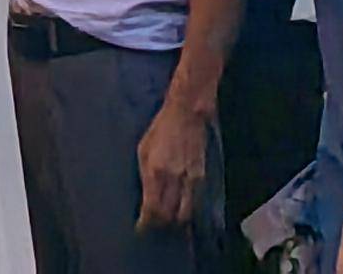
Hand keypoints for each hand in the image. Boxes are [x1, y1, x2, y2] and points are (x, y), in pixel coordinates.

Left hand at [135, 96, 212, 233]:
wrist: (186, 114)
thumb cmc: (160, 129)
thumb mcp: (143, 149)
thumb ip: (144, 175)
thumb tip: (144, 197)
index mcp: (155, 171)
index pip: (152, 208)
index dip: (146, 222)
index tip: (141, 227)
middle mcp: (174, 178)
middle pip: (168, 215)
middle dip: (160, 223)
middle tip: (154, 224)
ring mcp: (190, 179)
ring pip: (185, 213)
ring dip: (175, 220)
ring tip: (168, 220)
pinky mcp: (201, 177)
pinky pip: (194, 202)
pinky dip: (187, 209)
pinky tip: (180, 207)